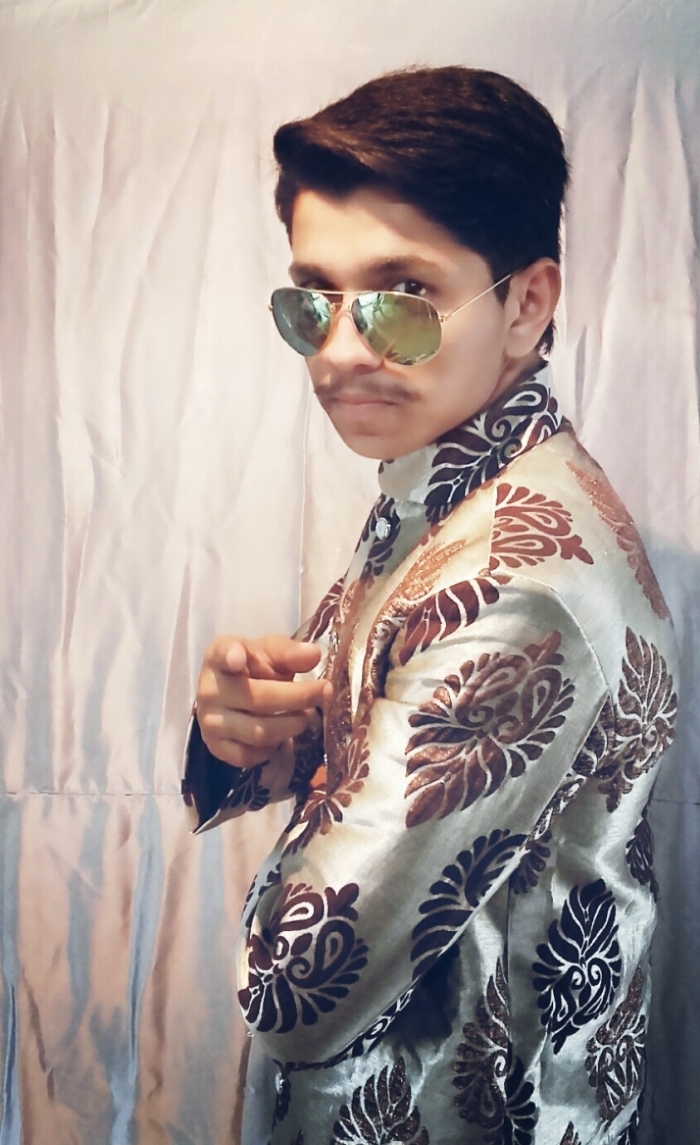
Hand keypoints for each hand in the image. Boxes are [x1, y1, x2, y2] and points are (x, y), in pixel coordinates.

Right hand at [196, 633, 331, 768]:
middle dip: (299, 697)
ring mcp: (209, 722)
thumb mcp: (270, 651)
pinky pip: (251, 755)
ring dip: (291, 725)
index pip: (222, 654)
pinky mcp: (216, 748)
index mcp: (218, 656)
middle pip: (258, 699)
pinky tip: (282, 732)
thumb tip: (313, 655)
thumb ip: (289, 652)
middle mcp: (209, 690)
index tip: (238, 658)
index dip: (231, 656)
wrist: (229, 694)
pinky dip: (274, 747)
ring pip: (259, 731)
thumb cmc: (252, 666)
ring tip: (306, 715)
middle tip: (326, 691)